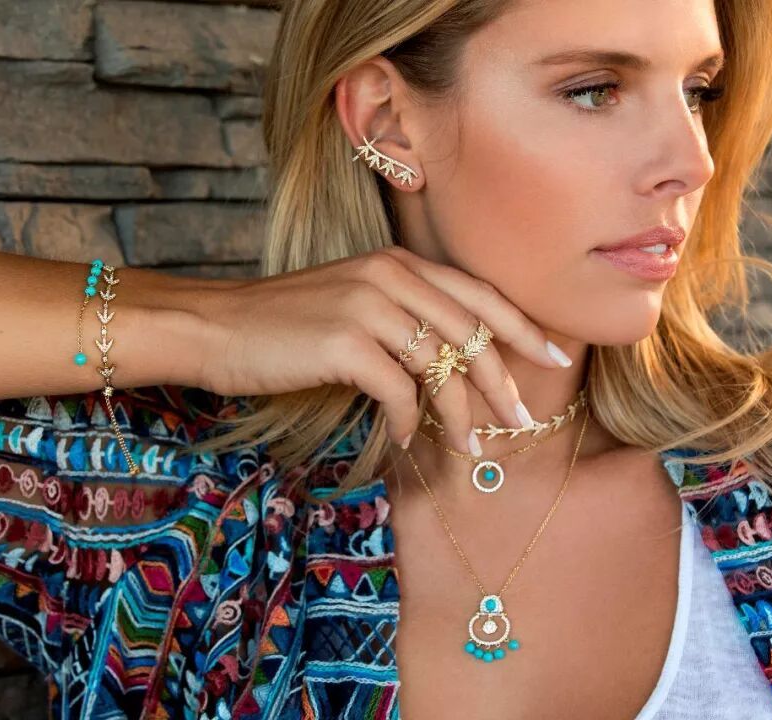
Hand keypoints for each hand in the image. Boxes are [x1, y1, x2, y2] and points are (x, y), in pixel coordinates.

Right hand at [190, 246, 571, 454]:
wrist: (216, 326)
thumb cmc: (283, 324)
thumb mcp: (351, 305)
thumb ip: (402, 319)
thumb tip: (450, 364)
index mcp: (396, 262)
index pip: (478, 292)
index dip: (521, 327)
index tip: (555, 357)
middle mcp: (389, 275)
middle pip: (470, 329)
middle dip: (503, 380)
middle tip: (523, 420)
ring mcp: (367, 305)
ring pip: (440, 365)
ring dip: (460, 415)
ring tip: (470, 450)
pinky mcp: (344, 341)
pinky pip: (399, 390)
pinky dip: (408, 421)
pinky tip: (404, 440)